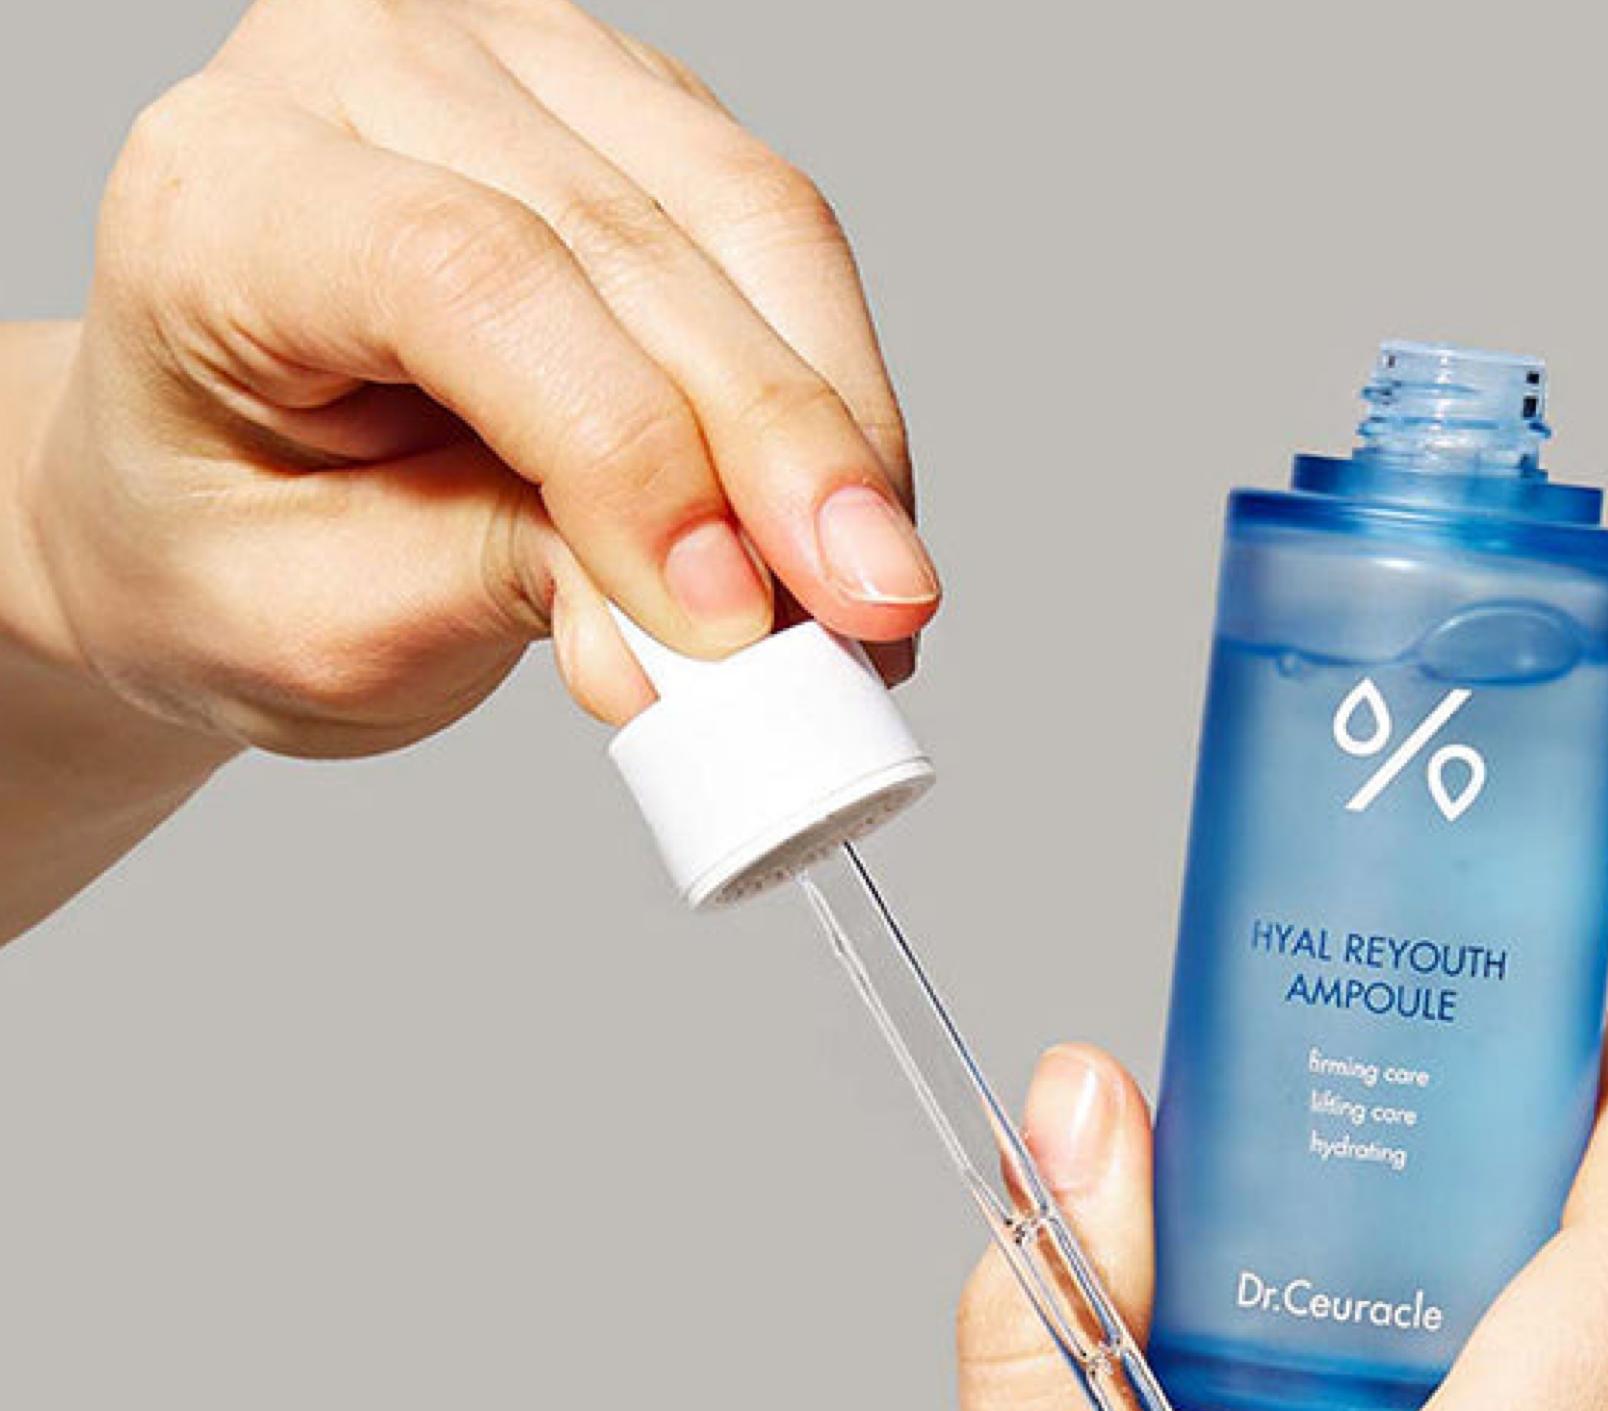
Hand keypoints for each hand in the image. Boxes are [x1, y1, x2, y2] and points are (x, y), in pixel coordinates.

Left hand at [15, 0, 935, 765]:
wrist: (217, 504)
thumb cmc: (237, 550)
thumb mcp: (330, 621)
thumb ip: (515, 588)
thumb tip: (718, 625)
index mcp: (232, 192)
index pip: (463, 275)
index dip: (625, 448)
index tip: (727, 618)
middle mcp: (367, 73)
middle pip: (634, 238)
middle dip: (785, 451)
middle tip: (871, 620)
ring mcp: (515, 71)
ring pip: (748, 218)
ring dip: (840, 429)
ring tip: (874, 604)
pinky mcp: (632, 118)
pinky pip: (781, 241)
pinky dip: (838, 398)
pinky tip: (848, 525)